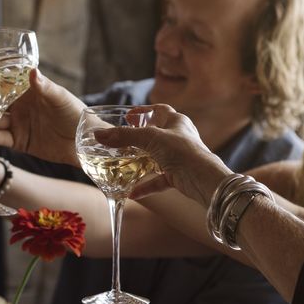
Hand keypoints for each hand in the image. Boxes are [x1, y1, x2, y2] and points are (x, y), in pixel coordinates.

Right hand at [0, 69, 82, 165]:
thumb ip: (45, 87)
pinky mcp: (19, 142)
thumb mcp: (60, 98)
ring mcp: (18, 125)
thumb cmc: (75, 113)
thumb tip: (32, 71)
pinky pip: (1, 139)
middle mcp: (20, 107)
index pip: (4, 85)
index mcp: (28, 92)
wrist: (83, 142)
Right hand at [93, 104, 232, 204]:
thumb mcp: (150, 139)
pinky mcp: (178, 176)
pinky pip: (158, 179)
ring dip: (140, 161)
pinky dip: (145, 185)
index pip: (159, 110)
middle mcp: (179, 138)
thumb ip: (124, 136)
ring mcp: (179, 158)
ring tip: (122, 163)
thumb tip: (98, 134)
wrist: (204, 180)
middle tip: (121, 140)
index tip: (128, 116)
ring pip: (155, 157)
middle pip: (156, 134)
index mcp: (176, 122)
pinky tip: (130, 193)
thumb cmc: (183, 152)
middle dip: (139, 137)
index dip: (143, 111)